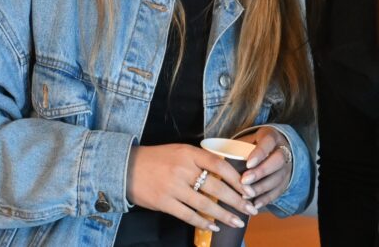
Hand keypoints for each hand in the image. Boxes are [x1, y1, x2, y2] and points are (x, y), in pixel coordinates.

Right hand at [126, 144, 256, 232]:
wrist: (127, 168)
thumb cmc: (158, 159)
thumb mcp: (180, 151)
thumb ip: (200, 160)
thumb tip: (226, 172)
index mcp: (189, 153)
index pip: (219, 165)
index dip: (236, 178)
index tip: (249, 189)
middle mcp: (183, 169)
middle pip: (216, 186)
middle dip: (237, 200)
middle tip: (251, 209)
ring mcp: (173, 187)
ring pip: (205, 204)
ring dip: (224, 215)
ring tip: (237, 221)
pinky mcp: (164, 203)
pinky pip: (188, 215)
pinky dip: (203, 222)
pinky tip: (214, 227)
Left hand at [236, 127, 293, 208]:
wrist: (274, 148)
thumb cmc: (253, 144)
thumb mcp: (247, 139)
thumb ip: (236, 146)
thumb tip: (216, 158)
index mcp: (271, 136)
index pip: (268, 143)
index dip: (259, 154)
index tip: (247, 164)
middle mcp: (283, 151)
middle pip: (277, 161)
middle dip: (260, 172)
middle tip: (244, 180)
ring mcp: (286, 167)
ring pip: (278, 178)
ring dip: (261, 188)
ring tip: (246, 196)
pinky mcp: (285, 181)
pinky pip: (278, 191)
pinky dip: (266, 199)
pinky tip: (254, 204)